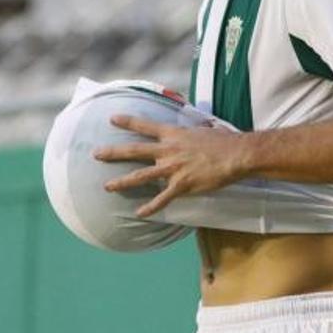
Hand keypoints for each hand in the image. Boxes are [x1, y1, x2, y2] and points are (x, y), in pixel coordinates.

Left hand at [93, 115, 249, 217]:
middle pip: (134, 150)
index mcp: (173, 134)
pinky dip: (150, 207)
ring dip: (122, 181)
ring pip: (141, 176)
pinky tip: (139, 214)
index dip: (128, 121)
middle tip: (96, 154)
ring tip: (107, 186)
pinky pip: (162, 199)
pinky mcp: (181, 185)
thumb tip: (200, 127)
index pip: (145, 126)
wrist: (236, 154)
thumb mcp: (204, 129)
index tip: (112, 119)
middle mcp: (168, 150)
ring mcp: (173, 168)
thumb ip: (194, 131)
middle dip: (113, 152)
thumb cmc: (224, 141)